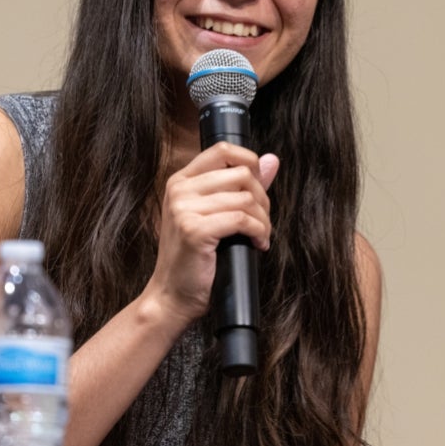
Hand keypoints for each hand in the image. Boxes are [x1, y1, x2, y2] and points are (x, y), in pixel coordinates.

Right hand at [149, 142, 279, 323]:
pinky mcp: (194, 230)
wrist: (172, 295)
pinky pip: (242, 219)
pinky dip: (258, 232)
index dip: (250, 163)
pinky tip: (257, 244)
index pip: (223, 150)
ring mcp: (184, 209)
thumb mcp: (216, 214)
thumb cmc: (195, 257)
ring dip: (263, 220)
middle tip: (262, 221)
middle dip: (262, 199)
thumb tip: (271, 160)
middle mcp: (180, 190)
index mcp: (182, 180)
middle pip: (241, 174)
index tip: (258, 188)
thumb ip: (241, 185)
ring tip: (260, 236)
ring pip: (246, 199)